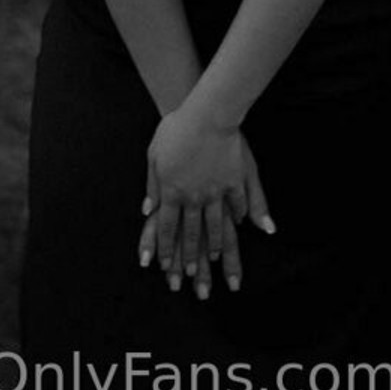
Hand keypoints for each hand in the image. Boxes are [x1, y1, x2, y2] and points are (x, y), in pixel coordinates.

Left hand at [140, 108, 274, 291]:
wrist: (206, 115)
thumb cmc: (176, 129)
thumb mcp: (154, 154)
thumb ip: (152, 185)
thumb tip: (148, 209)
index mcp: (172, 191)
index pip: (167, 227)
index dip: (165, 248)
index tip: (165, 265)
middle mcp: (194, 196)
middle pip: (191, 233)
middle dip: (190, 256)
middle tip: (191, 275)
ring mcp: (216, 190)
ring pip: (216, 225)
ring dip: (215, 244)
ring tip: (216, 258)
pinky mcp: (234, 181)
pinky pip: (237, 203)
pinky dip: (240, 215)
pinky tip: (242, 224)